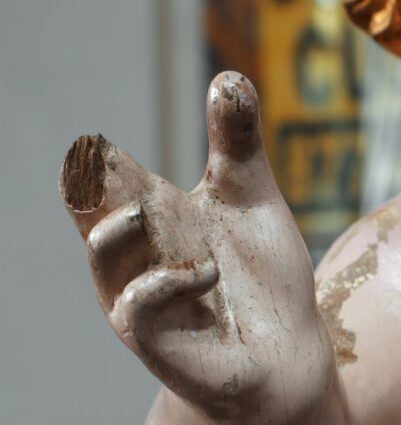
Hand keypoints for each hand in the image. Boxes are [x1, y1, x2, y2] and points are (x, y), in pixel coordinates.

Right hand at [59, 73, 321, 416]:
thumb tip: (228, 74)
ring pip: (104, 260)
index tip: (94, 142)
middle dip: (86, 189)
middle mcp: (136, 255)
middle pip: (90, 213)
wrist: (290, 350)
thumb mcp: (252, 200)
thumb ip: (237, 144)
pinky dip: (165, 283)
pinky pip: (137, 307)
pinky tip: (206, 270)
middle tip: (89, 159)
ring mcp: (140, 297)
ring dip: (119, 233)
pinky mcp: (156, 338)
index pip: (108, 180)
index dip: (96, 160)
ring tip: (145, 208)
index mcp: (152, 215)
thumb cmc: (264, 277)